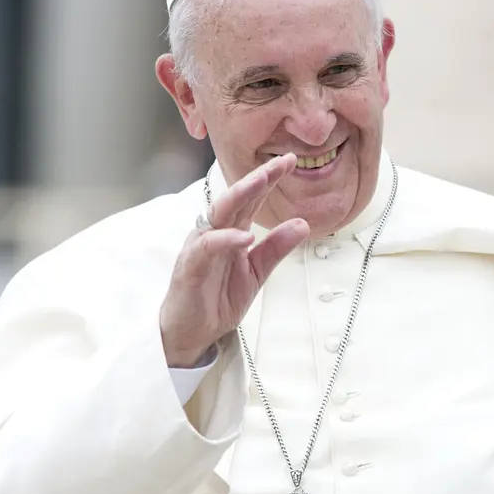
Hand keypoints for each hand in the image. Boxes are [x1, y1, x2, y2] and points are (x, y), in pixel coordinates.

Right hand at [160, 154, 308, 367]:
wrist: (192, 332)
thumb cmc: (217, 298)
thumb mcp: (256, 271)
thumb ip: (276, 248)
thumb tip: (303, 224)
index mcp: (231, 231)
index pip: (252, 199)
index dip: (269, 179)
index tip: (291, 161)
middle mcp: (214, 233)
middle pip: (236, 198)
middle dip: (258, 178)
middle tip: (280, 162)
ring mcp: (201, 247)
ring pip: (219, 214)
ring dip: (241, 195)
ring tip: (263, 181)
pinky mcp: (190, 267)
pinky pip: (207, 247)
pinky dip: (226, 239)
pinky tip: (245, 236)